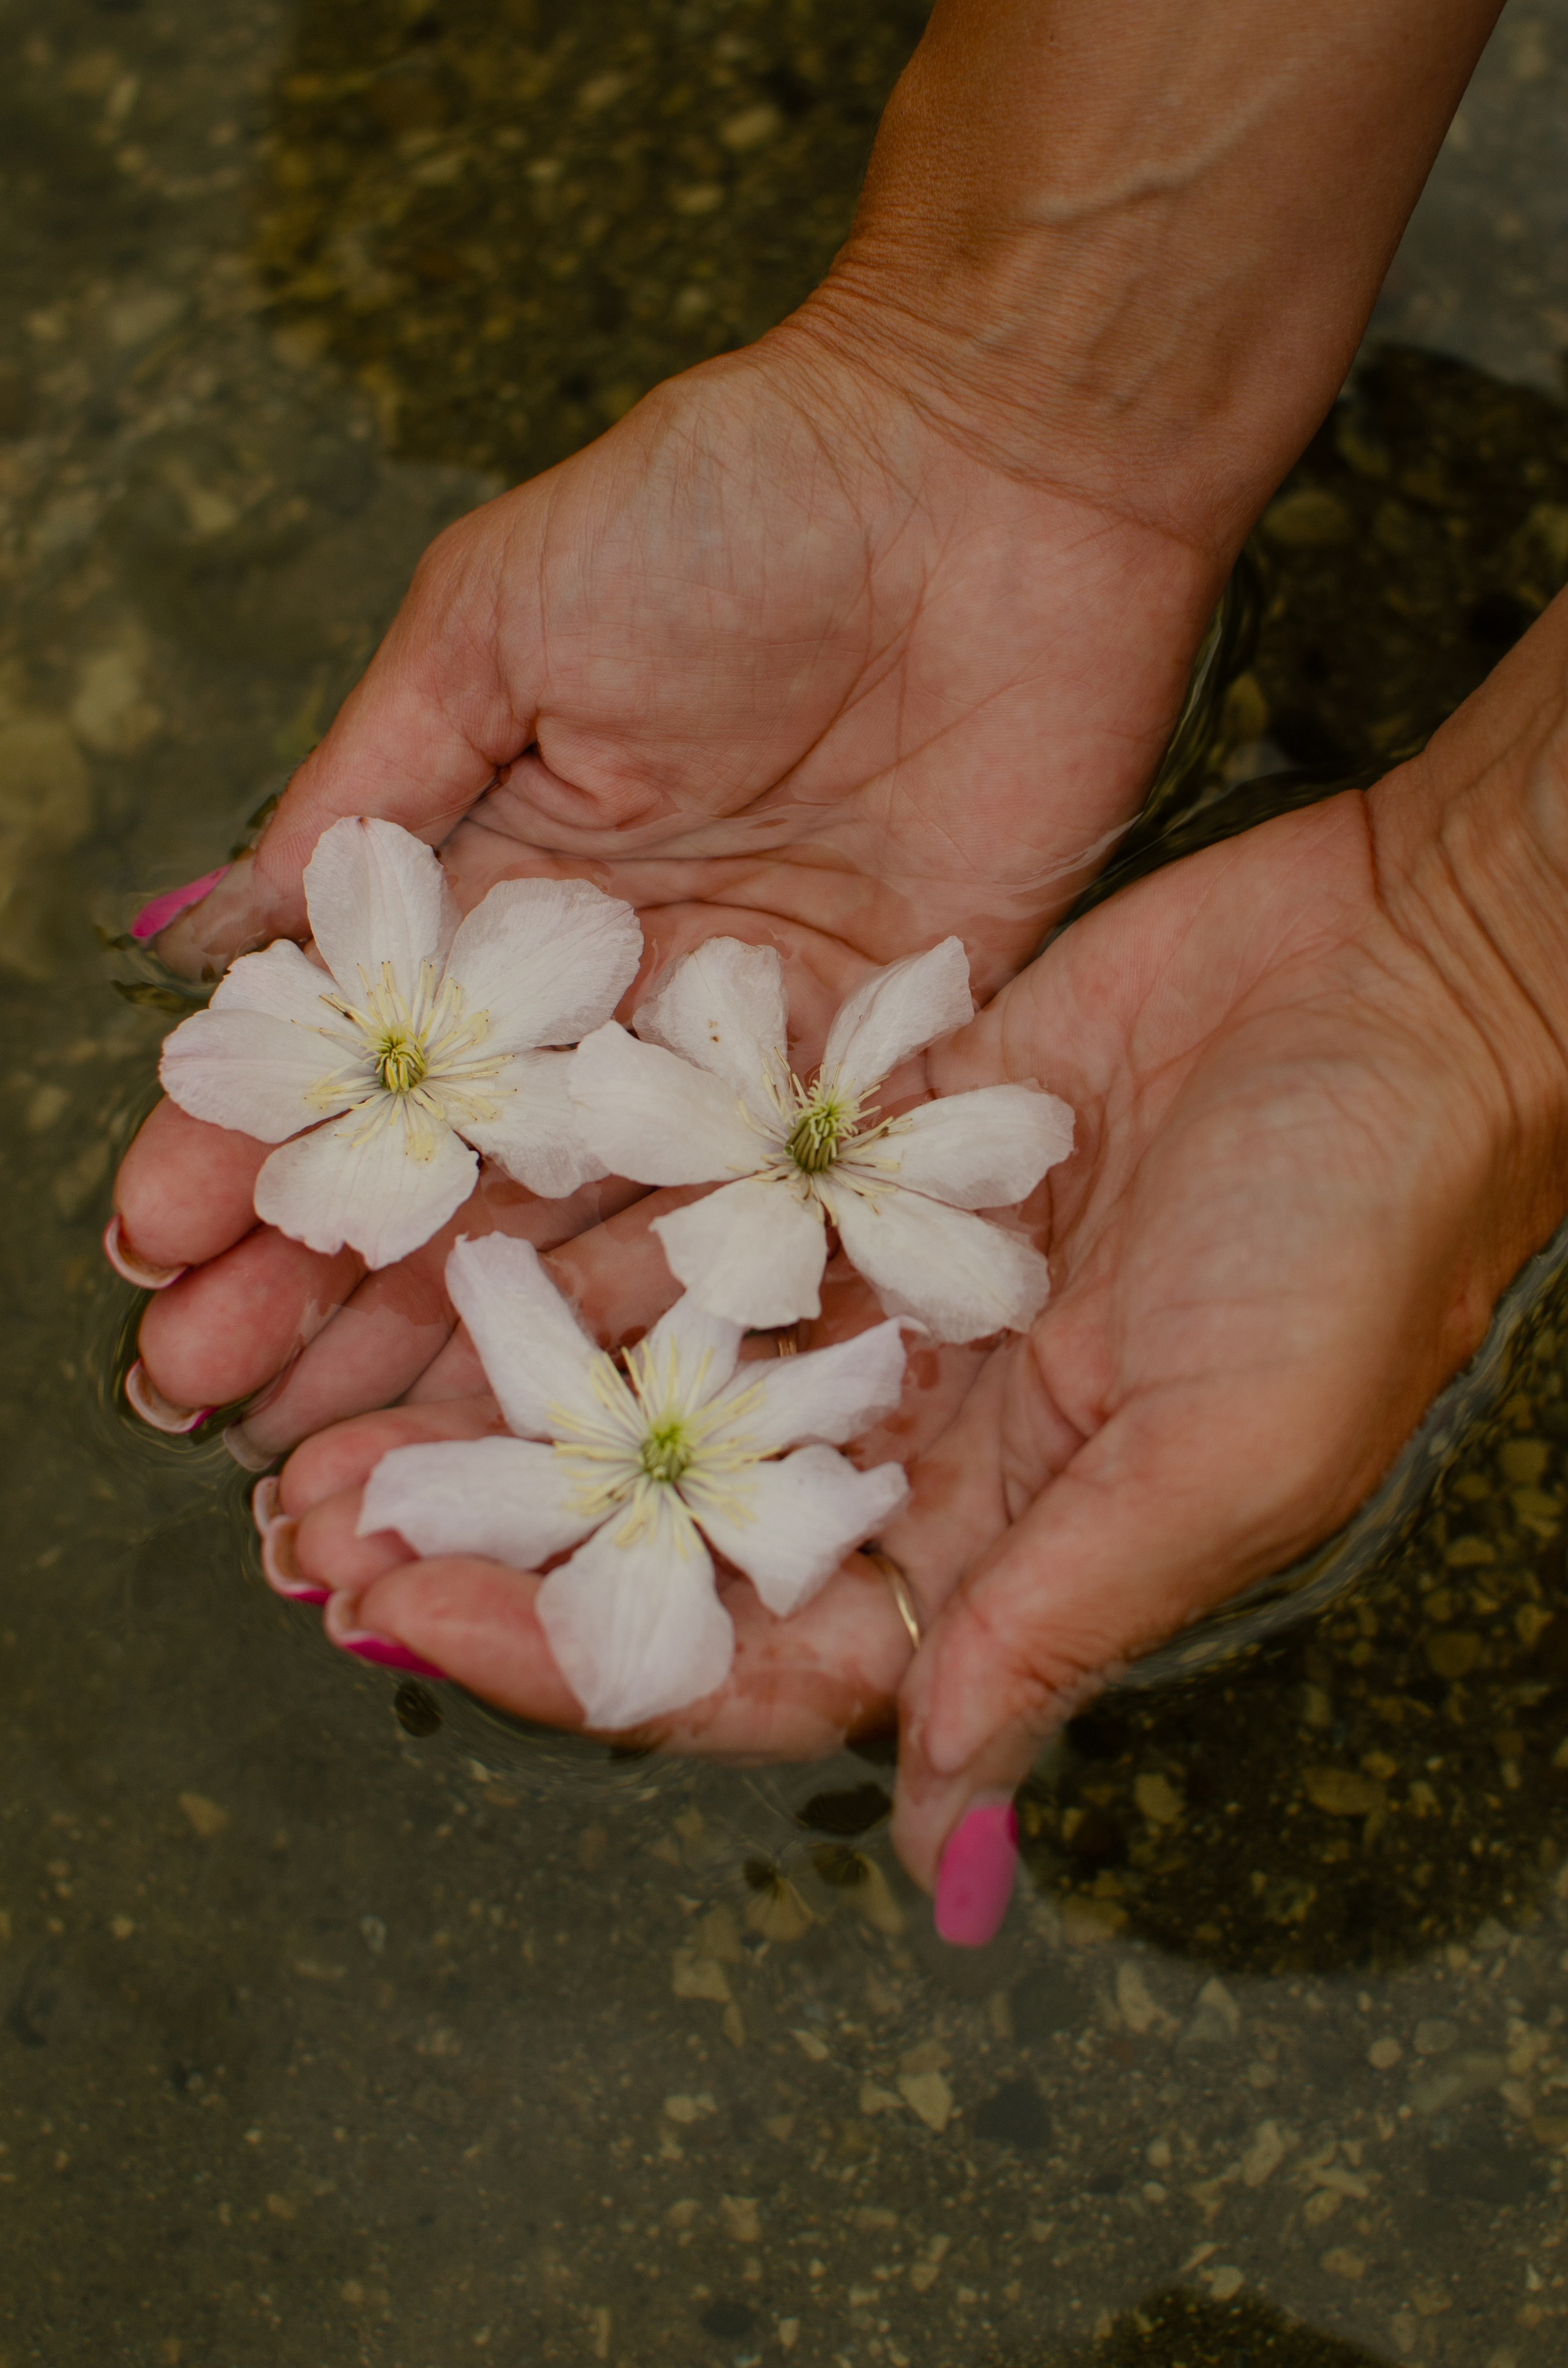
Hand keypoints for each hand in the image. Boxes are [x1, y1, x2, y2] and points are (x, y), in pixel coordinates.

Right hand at [112, 320, 1216, 1451]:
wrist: (998, 477)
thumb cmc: (735, 506)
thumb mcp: (500, 621)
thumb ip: (375, 795)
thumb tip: (222, 938)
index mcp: (503, 885)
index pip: (360, 1060)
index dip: (251, 1158)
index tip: (155, 1256)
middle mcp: (609, 996)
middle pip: (456, 1178)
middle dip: (323, 1290)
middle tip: (209, 1403)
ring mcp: (737, 1053)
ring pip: (585, 1233)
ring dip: (465, 1343)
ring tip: (347, 1453)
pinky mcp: (876, 1075)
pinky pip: (761, 1223)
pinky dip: (669, 1317)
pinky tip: (569, 1407)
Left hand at [265, 595, 1567, 1932]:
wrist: (1415, 980)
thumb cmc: (1366, 1227)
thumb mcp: (1223, 1452)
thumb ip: (1056, 1627)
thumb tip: (934, 1827)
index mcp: (1008, 1544)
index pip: (755, 1650)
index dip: (573, 1651)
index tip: (401, 1614)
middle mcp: (927, 1434)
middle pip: (669, 1519)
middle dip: (497, 1528)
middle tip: (305, 1521)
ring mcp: (889, 1290)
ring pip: (659, 1364)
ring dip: (504, 1383)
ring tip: (320, 1389)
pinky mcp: (877, 1156)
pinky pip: (703, 1203)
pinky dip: (589, 1223)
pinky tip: (447, 1222)